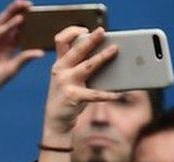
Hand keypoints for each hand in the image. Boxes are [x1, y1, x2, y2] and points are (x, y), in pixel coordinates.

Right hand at [0, 0, 43, 116]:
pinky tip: (18, 19)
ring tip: (25, 4)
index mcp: (9, 48)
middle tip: (33, 5)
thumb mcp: (11, 70)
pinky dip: (8, 25)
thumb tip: (41, 53)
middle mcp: (1, 41)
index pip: (22, 32)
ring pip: (4, 22)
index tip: (43, 17)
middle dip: (22, 13)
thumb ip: (24, 59)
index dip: (31, 24)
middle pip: (13, 23)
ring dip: (14, 12)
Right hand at [41, 26, 118, 144]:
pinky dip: (107, 95)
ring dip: (102, 57)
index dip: (71, 32)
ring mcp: (66, 83)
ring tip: (114, 50)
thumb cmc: (68, 95)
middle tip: (102, 31)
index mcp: (60, 64)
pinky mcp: (73, 97)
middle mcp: (60, 71)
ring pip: (87, 66)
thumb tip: (106, 53)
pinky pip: (94, 94)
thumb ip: (81, 65)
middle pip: (76, 50)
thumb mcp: (69, 77)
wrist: (56, 120)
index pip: (60, 41)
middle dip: (90, 39)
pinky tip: (118, 95)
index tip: (85, 30)